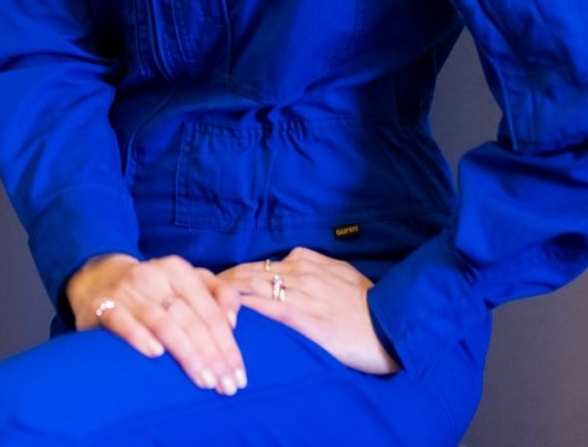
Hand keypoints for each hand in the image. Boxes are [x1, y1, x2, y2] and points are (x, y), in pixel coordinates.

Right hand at [65, 253, 245, 394]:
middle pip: (191, 320)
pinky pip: (123, 322)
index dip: (228, 345)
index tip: (239, 375)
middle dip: (213, 356)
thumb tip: (234, 320)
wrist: (97, 277)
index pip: (211, 311)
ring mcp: (127, 291)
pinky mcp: (103, 306)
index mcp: (178, 270)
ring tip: (205, 381)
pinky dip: (140, 337)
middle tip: (227, 387)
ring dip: (188, 354)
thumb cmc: (152, 288)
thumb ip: (216, 293)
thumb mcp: (185, 281)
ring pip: (164, 324)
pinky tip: (156, 354)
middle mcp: (154, 276)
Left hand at [217, 248, 398, 375]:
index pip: (256, 265)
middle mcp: (300, 272)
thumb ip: (314, 270)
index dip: (230, 276)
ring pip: (253, 287)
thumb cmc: (369, 305)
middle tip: (194, 294)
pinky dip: (246, 308)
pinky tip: (228, 314)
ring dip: (224, 294)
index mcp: (305, 261)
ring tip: (201, 304)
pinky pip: (270, 308)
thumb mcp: (341, 276)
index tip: (210, 285)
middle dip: (218, 282)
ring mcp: (303, 294)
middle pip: (247, 273)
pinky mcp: (308, 318)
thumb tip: (289, 269)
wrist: (392, 325)